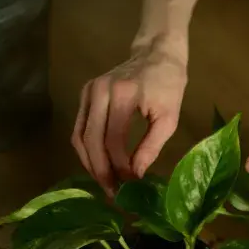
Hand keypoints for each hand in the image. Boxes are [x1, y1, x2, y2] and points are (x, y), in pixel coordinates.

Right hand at [70, 36, 188, 195]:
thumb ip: (152, 146)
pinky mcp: (85, 94)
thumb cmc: (169, 86)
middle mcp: (99, 92)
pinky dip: (86, 150)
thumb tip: (136, 174)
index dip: (119, 165)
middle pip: (90, 140)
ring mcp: (88, 92)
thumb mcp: (169, 118)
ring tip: (106, 183)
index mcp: (122, 95)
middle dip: (101, 170)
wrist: (156, 55)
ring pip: (79, 136)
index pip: (113, 139)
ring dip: (90, 164)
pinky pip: (79, 128)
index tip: (130, 184)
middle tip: (113, 193)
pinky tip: (99, 165)